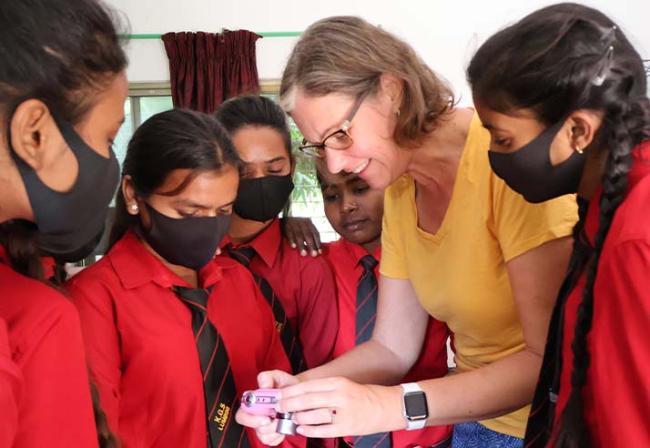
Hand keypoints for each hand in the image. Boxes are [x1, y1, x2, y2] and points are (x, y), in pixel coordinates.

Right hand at [234, 370, 300, 445]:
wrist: (299, 395)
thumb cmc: (286, 386)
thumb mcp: (278, 377)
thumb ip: (268, 377)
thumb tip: (263, 385)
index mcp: (253, 403)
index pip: (241, 415)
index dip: (251, 419)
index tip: (267, 417)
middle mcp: (255, 416)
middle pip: (252, 428)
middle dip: (266, 426)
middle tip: (278, 420)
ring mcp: (262, 426)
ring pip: (263, 435)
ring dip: (276, 429)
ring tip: (285, 419)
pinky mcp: (270, 435)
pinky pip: (272, 440)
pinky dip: (280, 435)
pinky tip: (285, 425)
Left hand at [278, 377, 399, 437]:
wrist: (386, 407)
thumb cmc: (362, 396)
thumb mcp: (343, 385)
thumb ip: (324, 389)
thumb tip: (299, 395)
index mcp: (338, 382)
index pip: (309, 386)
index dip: (291, 391)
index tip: (279, 395)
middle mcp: (339, 395)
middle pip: (307, 399)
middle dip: (289, 404)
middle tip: (279, 407)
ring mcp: (343, 412)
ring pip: (313, 415)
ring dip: (298, 417)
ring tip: (290, 418)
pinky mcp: (346, 427)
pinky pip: (323, 429)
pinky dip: (309, 429)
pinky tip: (301, 429)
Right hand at [281, 217, 321, 256]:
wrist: (283, 220)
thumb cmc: (296, 228)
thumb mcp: (304, 229)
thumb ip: (310, 237)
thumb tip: (317, 251)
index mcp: (309, 223)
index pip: (315, 234)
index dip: (318, 243)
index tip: (319, 252)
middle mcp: (303, 222)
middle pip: (308, 235)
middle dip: (312, 245)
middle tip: (314, 255)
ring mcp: (294, 223)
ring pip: (299, 235)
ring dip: (302, 245)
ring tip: (304, 254)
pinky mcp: (286, 226)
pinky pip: (289, 233)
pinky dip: (292, 240)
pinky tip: (293, 247)